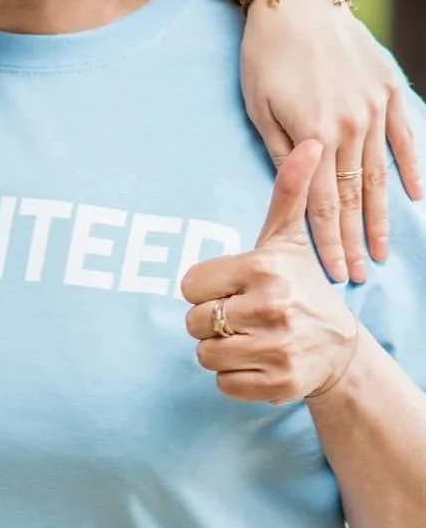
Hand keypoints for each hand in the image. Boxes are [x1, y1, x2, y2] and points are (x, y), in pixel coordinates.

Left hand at [181, 140, 360, 403]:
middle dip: (211, 322)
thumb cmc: (301, 286)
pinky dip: (234, 377)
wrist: (338, 349)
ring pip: (204, 355)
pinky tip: (258, 361)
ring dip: (220, 350)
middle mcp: (271, 308)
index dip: (206, 290)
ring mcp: (276, 348)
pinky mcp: (277, 384)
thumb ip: (288, 193)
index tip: (232, 290)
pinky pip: (222, 383)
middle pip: (193, 321)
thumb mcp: (289, 241)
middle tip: (241, 317)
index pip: (189, 285)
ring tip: (249, 339)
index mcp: (263, 269)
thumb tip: (310, 143)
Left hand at [240, 0, 420, 284]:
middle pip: (356, 197)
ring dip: (382, 216)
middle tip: (359, 277)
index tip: (336, 274)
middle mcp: (351, 125)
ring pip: (380, 175)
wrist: (295, 0)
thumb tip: (299, 195)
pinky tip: (415, 196)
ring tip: (382, 251)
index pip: (325, 204)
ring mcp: (374, 108)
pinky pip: (404, 138)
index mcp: (315, 134)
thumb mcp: (259, 109)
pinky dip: (411, 168)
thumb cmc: (265, 56)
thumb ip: (283, 154)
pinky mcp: (387, 89)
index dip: (331, 242)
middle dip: (356, 241)